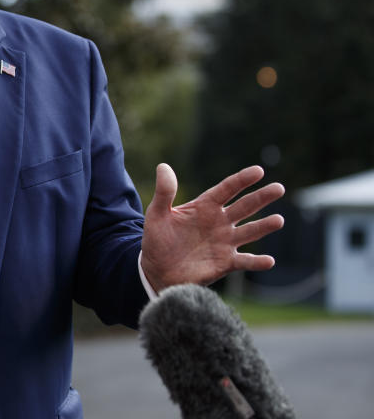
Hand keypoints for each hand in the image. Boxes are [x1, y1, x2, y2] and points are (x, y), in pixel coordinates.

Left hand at [140, 163, 284, 292]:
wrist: (157, 271)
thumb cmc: (157, 240)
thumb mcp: (157, 214)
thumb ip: (164, 192)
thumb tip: (163, 167)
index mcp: (205, 207)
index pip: (226, 189)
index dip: (241, 180)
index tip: (258, 171)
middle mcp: (219, 222)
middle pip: (244, 207)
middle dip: (261, 198)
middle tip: (278, 188)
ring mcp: (225, 242)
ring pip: (250, 232)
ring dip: (264, 226)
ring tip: (279, 220)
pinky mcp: (226, 263)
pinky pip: (245, 261)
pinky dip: (257, 262)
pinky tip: (268, 261)